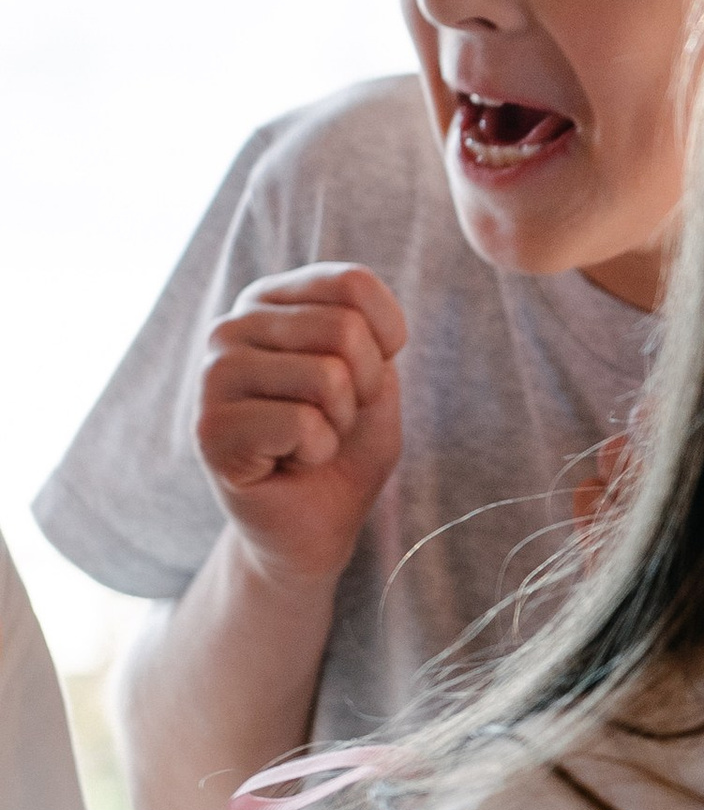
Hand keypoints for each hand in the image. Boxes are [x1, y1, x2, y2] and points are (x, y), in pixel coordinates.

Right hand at [197, 263, 406, 590]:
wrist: (313, 526)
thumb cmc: (345, 449)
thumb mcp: (376, 382)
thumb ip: (368, 338)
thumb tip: (350, 325)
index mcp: (271, 301)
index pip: (352, 283)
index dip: (387, 340)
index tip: (365, 379)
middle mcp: (232, 326)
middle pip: (345, 328)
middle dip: (364, 389)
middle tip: (333, 421)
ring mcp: (213, 375)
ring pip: (328, 376)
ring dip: (339, 424)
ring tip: (309, 441)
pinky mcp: (210, 428)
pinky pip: (303, 424)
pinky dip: (318, 453)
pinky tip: (288, 463)